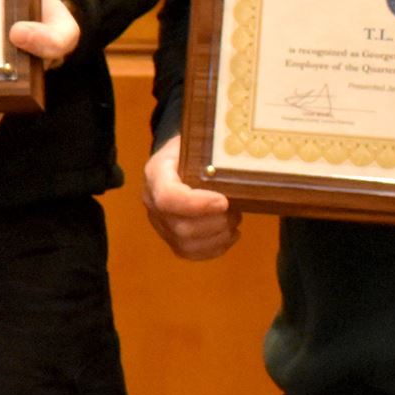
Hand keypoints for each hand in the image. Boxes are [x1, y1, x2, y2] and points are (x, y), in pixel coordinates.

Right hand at [142, 133, 241, 259]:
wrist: (176, 161)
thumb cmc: (190, 149)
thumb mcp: (197, 141)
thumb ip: (211, 150)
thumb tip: (242, 154)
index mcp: (155, 174)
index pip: (168, 198)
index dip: (197, 205)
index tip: (224, 201)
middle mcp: (151, 202)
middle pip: (180, 227)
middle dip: (216, 223)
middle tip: (235, 209)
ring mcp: (159, 223)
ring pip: (186, 245)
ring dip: (218, 237)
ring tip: (234, 220)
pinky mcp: (170, 238)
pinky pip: (191, 254)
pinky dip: (216, 249)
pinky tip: (230, 234)